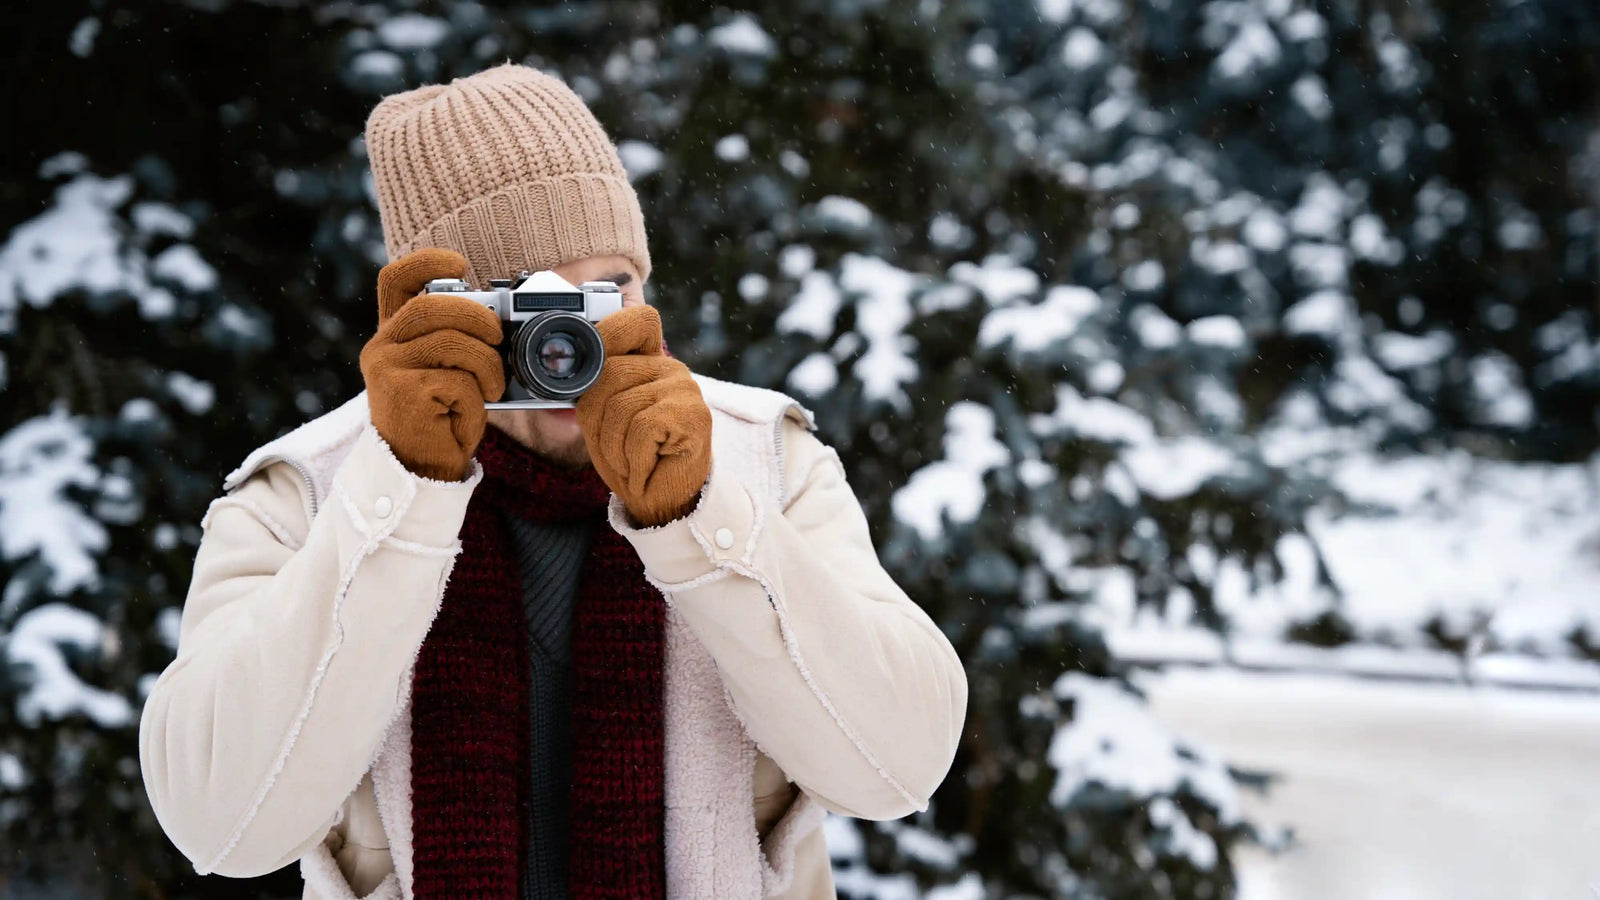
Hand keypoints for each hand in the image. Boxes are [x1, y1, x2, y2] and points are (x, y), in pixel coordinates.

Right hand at [359, 248, 504, 480]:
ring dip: (487, 364)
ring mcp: (386, 370)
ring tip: (493, 386)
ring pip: (451, 343)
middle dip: (477, 317)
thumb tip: (502, 319)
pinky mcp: (402, 395)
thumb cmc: (442, 418)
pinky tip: (469, 413)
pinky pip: (457, 381)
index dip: (426, 262)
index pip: (395, 280)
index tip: (461, 264)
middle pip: (431, 306)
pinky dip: (477, 397)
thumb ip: (458, 339)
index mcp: (393, 335)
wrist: (421, 470)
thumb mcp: (449, 370)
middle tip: (499, 337)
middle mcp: (381, 347)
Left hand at [576, 305, 711, 526]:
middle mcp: (670, 368)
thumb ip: (592, 388)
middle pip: (610, 373)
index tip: (591, 369)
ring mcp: (685, 390)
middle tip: (614, 447)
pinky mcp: (693, 416)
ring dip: (614, 447)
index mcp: (650, 361)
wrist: (664, 501)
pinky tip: (646, 468)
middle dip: (596, 420)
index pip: (637, 320)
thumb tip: (567, 368)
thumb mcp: (601, 418)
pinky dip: (633, 458)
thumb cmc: (631, 458)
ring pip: (621, 406)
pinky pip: (641, 428)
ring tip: (631, 461)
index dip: (609, 334)